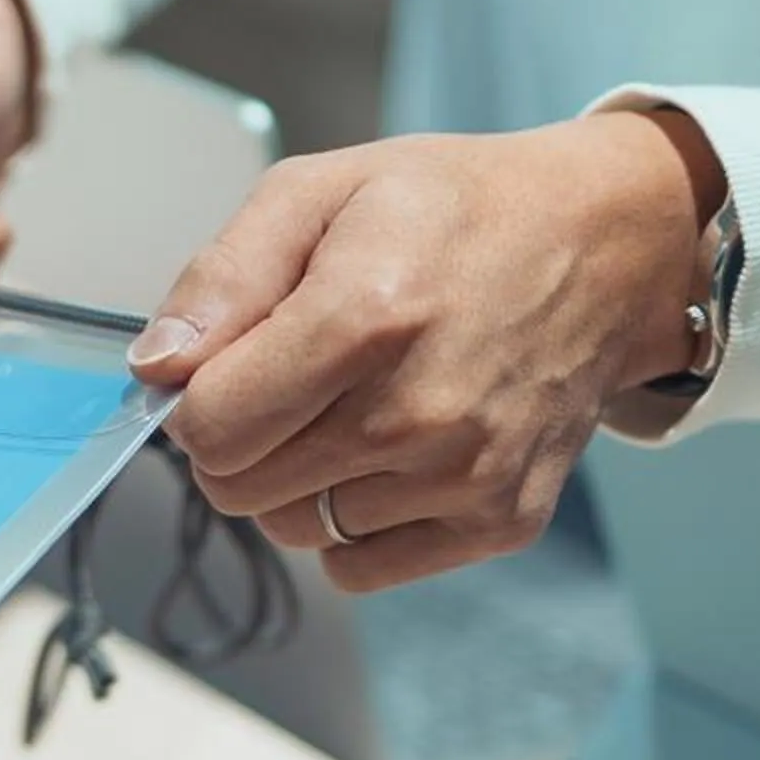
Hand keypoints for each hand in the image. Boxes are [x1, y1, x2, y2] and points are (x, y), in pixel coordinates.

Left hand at [126, 111, 719, 590]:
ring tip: (356, 404)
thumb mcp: (319, 192)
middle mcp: (419, 412)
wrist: (603, 246)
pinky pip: (357, 567)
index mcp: (367, 316)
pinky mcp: (499, 522)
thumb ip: (220, 280)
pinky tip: (392, 452)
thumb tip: (156, 370)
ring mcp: (466, 476)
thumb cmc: (452, 212)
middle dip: (242, 438)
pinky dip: (353, 522)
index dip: (197, 399)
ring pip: (295, 530)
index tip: (231, 365)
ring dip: (299, 480)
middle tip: (296, 378)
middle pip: (240, 489)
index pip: (209, 430)